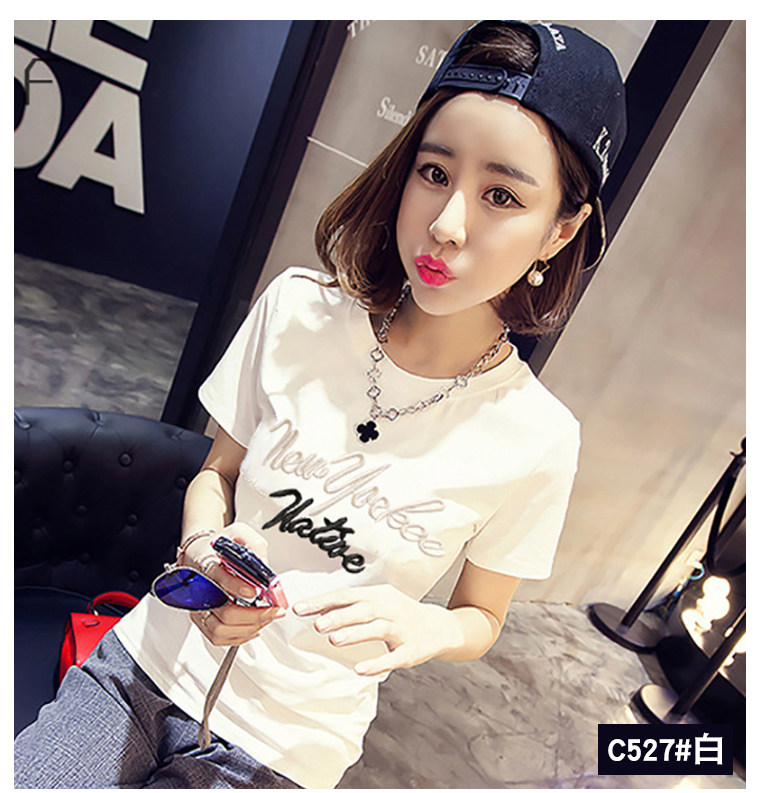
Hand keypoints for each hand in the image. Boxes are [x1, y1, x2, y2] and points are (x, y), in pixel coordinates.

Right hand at [184, 522, 284, 646]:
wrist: (200, 553)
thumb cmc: (219, 545)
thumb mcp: (238, 533)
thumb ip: (254, 545)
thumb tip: (265, 567)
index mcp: (207, 562)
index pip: (217, 577)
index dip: (237, 586)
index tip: (255, 591)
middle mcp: (201, 588)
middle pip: (223, 612)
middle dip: (253, 615)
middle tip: (274, 610)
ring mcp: (199, 606)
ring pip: (220, 629)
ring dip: (248, 628)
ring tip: (267, 618)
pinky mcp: (202, 619)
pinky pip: (217, 637)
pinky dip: (239, 637)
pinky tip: (254, 627)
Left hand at [292, 584, 463, 675]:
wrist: (439, 627)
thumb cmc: (400, 614)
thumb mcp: (378, 603)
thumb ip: (350, 607)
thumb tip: (318, 611)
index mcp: (378, 595)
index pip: (346, 595)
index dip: (323, 602)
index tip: (300, 608)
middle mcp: (390, 609)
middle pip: (362, 610)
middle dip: (339, 616)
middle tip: (317, 625)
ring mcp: (402, 629)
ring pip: (377, 629)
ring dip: (355, 634)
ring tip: (334, 640)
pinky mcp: (411, 650)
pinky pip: (393, 657)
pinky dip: (377, 663)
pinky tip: (360, 669)